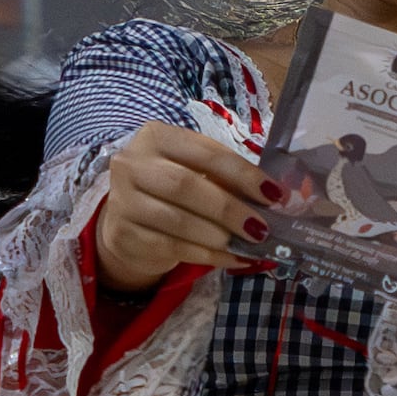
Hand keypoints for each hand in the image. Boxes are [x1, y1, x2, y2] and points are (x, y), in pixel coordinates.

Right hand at [93, 121, 274, 293]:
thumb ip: (227, 179)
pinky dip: (207, 255)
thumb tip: (274, 197)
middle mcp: (132, 164)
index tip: (273, 194)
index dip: (242, 174)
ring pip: (177, 221)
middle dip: (229, 208)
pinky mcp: (123, 234)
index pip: (206, 152)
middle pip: (186, 186)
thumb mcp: (195, 172)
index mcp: (156, 137)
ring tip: (248, 245)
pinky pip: (172, 248)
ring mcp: (123, 200)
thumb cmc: (172, 191)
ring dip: (219, 235)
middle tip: (261, 228)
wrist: (129, 220)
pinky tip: (230, 258)